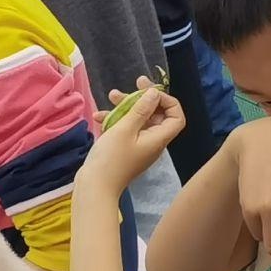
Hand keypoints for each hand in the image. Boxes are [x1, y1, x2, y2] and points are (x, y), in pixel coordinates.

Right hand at [79, 81, 185, 204]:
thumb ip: (141, 109)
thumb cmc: (111, 158)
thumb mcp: (125, 129)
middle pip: (156, 115)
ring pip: (138, 120)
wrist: (94, 188)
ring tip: (111, 95)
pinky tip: (98, 116)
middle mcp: (152, 142)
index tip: (151, 92)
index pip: (176, 117)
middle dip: (144, 98)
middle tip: (135, 83)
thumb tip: (155, 93)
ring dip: (126, 107)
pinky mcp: (125, 150)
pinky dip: (115, 121)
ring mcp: (138, 146)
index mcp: (159, 138)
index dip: (167, 101)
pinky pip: (125, 130)